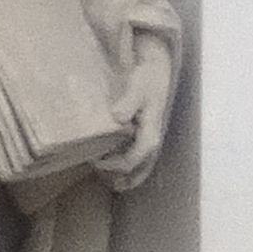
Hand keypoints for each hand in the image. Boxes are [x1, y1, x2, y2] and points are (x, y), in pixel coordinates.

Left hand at [111, 31, 181, 183]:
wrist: (158, 67)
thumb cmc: (146, 77)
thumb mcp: (138, 86)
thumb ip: (128, 102)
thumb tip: (118, 118)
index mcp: (150, 133)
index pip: (132, 159)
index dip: (113, 165)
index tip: (94, 160)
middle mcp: (153, 139)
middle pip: (139, 169)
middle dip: (120, 176)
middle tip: (98, 175)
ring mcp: (152, 138)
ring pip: (143, 166)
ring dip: (129, 177)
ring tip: (112, 185)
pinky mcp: (147, 133)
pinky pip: (142, 157)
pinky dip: (133, 168)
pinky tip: (120, 170)